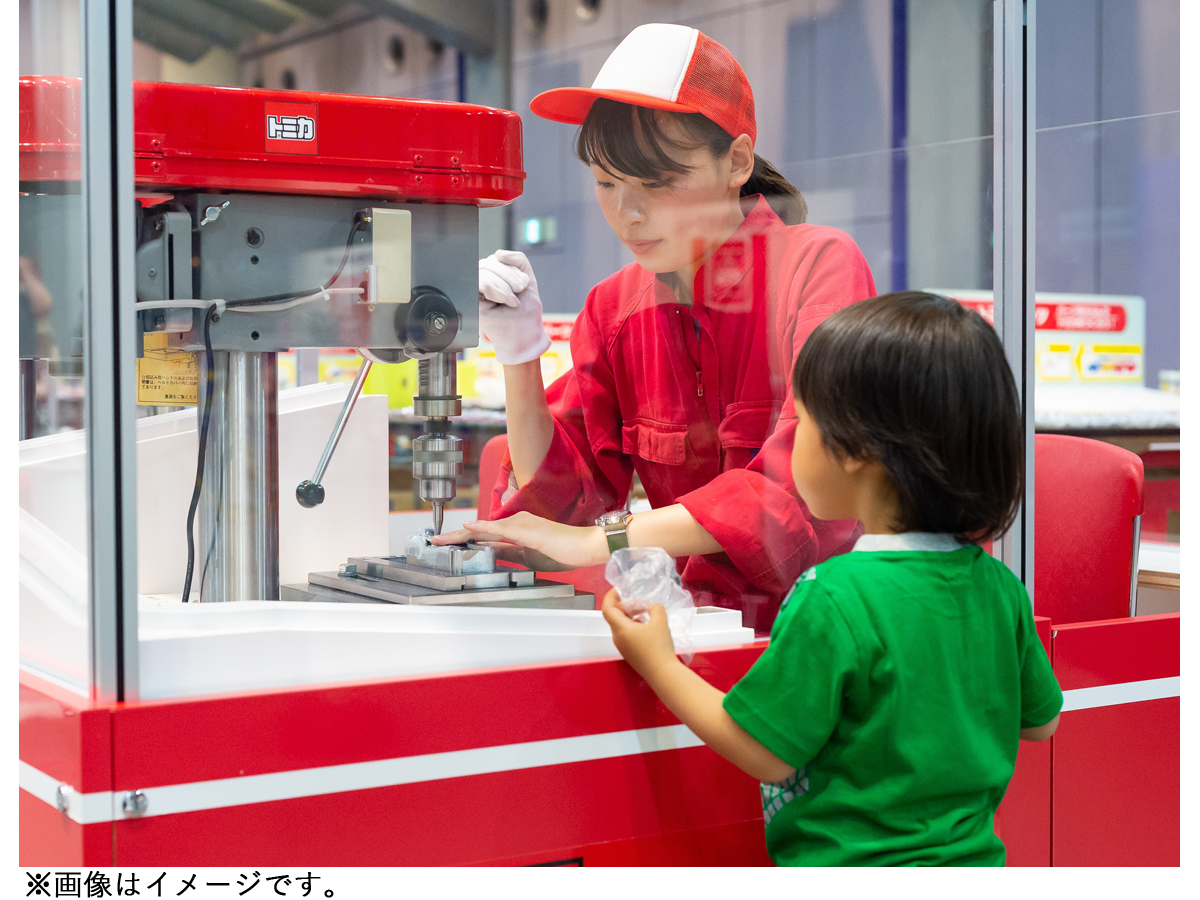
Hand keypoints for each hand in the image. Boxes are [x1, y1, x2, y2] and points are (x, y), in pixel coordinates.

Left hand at [431, 510, 607, 569]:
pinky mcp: (526, 530)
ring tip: (442, 539)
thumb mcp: (530, 557)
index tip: (446, 543)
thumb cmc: (564, 551)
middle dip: (455, 536)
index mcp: (516, 529)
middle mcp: (515, 522)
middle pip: (479, 529)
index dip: (463, 538)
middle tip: (434, 541)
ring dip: (461, 534)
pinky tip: (468, 528)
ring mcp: (520, 524)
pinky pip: (500, 529)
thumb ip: (510, 553)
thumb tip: (491, 555)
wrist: (586, 546)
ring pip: (484, 528)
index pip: (484, 534)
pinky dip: (482, 528)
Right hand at [478, 250, 551, 365]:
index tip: (524, 286)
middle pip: (489, 263)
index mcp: (493, 276)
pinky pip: (481, 283)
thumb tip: (498, 254)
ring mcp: (474, 292)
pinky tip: (505, 301)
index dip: (513, 269)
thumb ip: (518, 260)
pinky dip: (497, 291)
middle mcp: (480, 282)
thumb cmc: (525, 313)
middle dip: (510, 277)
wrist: (524, 337)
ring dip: (505, 287)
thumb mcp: (527, 280)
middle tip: (520, 293)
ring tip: (513, 302)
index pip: (497, 259)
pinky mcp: (472, 303)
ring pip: (485, 271)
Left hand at [601, 589, 678, 679]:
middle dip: (628, 606)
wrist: (662, 673)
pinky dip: (634, 626)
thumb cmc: (659, 647)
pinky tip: (649, 628)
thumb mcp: (660, 621)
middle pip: (616, 616)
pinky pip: (627, 634)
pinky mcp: (629, 653)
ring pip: (622, 625)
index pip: (607, 608)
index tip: (620, 589)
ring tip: (648, 615)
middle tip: (643, 604)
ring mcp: (622, 647)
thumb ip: (655, 608)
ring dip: (632, 616)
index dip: (611, 596)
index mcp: (620, 628)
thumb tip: (652, 608)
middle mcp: (617, 637)